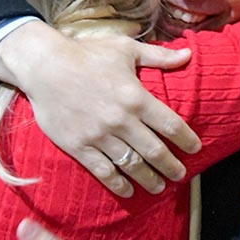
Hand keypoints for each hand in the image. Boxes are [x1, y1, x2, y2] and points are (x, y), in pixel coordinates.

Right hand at [0, 22, 200, 196]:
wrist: (44, 67)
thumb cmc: (86, 54)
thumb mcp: (125, 49)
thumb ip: (158, 56)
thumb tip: (188, 55)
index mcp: (136, 97)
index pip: (171, 125)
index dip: (186, 140)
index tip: (195, 148)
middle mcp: (121, 120)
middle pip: (155, 151)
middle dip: (171, 166)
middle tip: (180, 175)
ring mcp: (100, 136)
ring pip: (132, 165)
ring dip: (149, 179)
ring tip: (159, 187)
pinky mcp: (79, 146)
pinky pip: (103, 171)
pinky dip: (118, 184)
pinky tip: (128, 191)